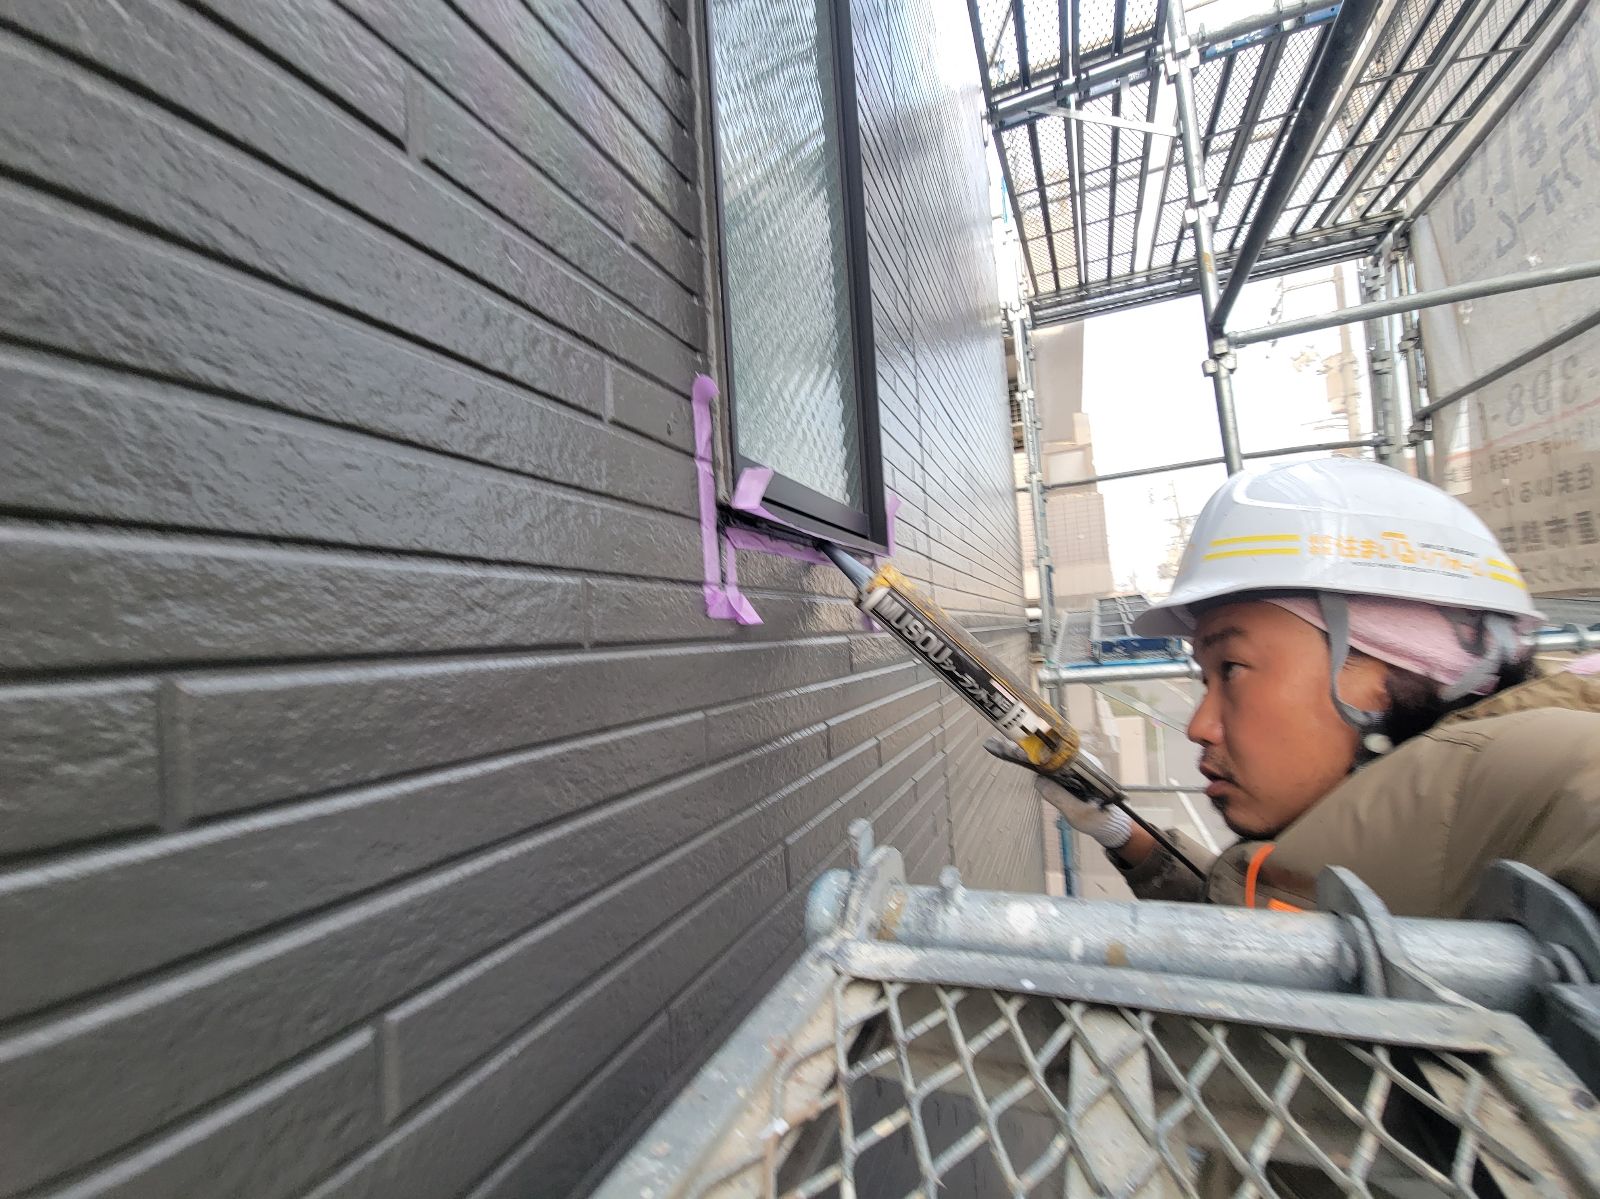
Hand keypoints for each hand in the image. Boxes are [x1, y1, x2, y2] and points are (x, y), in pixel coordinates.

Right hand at [983, 737, 1132, 849]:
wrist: (1110, 824)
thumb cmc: (1097, 820)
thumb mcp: (1078, 813)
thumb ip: (1059, 796)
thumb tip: (1038, 780)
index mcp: (1086, 767)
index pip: (1059, 752)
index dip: (1038, 747)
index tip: (1019, 745)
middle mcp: (1081, 760)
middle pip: (1052, 748)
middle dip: (1029, 744)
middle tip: (1003, 743)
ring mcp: (1075, 764)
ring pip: (1050, 754)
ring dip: (1030, 751)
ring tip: (1005, 748)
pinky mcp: (1070, 771)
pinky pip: (1052, 761)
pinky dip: (1036, 759)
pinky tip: (1020, 757)